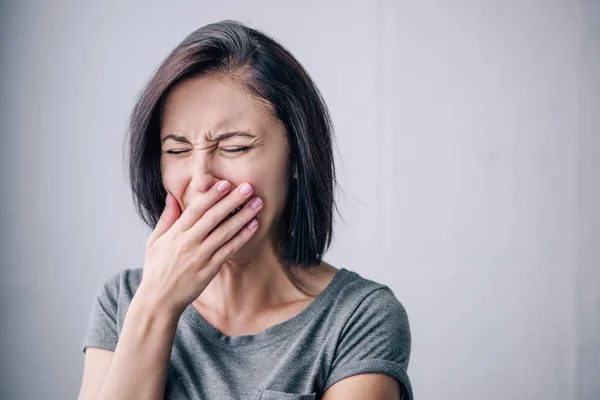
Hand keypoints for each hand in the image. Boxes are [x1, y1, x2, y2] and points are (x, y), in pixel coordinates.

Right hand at [137, 180, 262, 315]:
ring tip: (257, 203)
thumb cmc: (156, 269)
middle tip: (248, 187)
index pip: (196, 209)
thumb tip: (171, 196)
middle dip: (232, 200)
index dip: (212, 195)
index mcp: (175, 233)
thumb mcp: (154, 241)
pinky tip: (253, 225)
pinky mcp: (210, 269)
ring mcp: (200, 256)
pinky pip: (229, 250)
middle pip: (214, 217)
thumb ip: (166, 218)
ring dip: (243, 216)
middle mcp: (188, 242)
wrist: (159, 300)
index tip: (225, 183)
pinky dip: (242, 237)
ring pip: (225, 232)